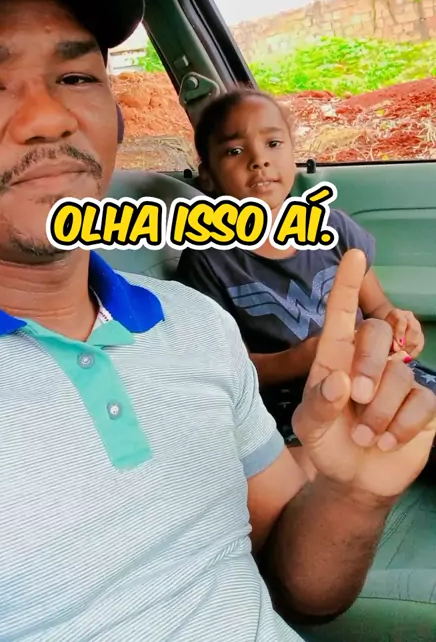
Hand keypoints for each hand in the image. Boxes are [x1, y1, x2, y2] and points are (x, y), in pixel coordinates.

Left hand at [292, 249, 435, 500]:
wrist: (353, 478)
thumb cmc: (327, 441)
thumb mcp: (308, 427)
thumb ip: (317, 405)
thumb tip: (340, 380)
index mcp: (336, 356)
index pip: (341, 312)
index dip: (347, 283)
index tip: (354, 254)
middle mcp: (369, 360)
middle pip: (377, 333)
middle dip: (368, 365)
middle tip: (355, 398)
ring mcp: (399, 379)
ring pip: (398, 376)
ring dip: (378, 414)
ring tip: (364, 435)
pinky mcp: (422, 403)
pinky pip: (421, 402)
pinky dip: (400, 427)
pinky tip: (386, 441)